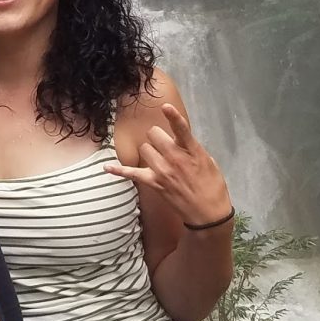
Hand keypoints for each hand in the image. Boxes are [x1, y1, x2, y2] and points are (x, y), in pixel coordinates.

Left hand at [104, 102, 231, 225]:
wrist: (208, 214)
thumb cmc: (212, 186)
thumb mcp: (209, 162)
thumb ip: (192, 148)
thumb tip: (179, 140)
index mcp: (192, 151)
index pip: (181, 129)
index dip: (173, 116)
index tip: (165, 106)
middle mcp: (175, 158)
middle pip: (154, 134)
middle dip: (158, 136)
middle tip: (165, 145)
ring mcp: (162, 171)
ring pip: (144, 148)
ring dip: (149, 150)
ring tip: (159, 159)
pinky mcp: (154, 183)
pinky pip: (131, 173)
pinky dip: (118, 171)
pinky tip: (107, 168)